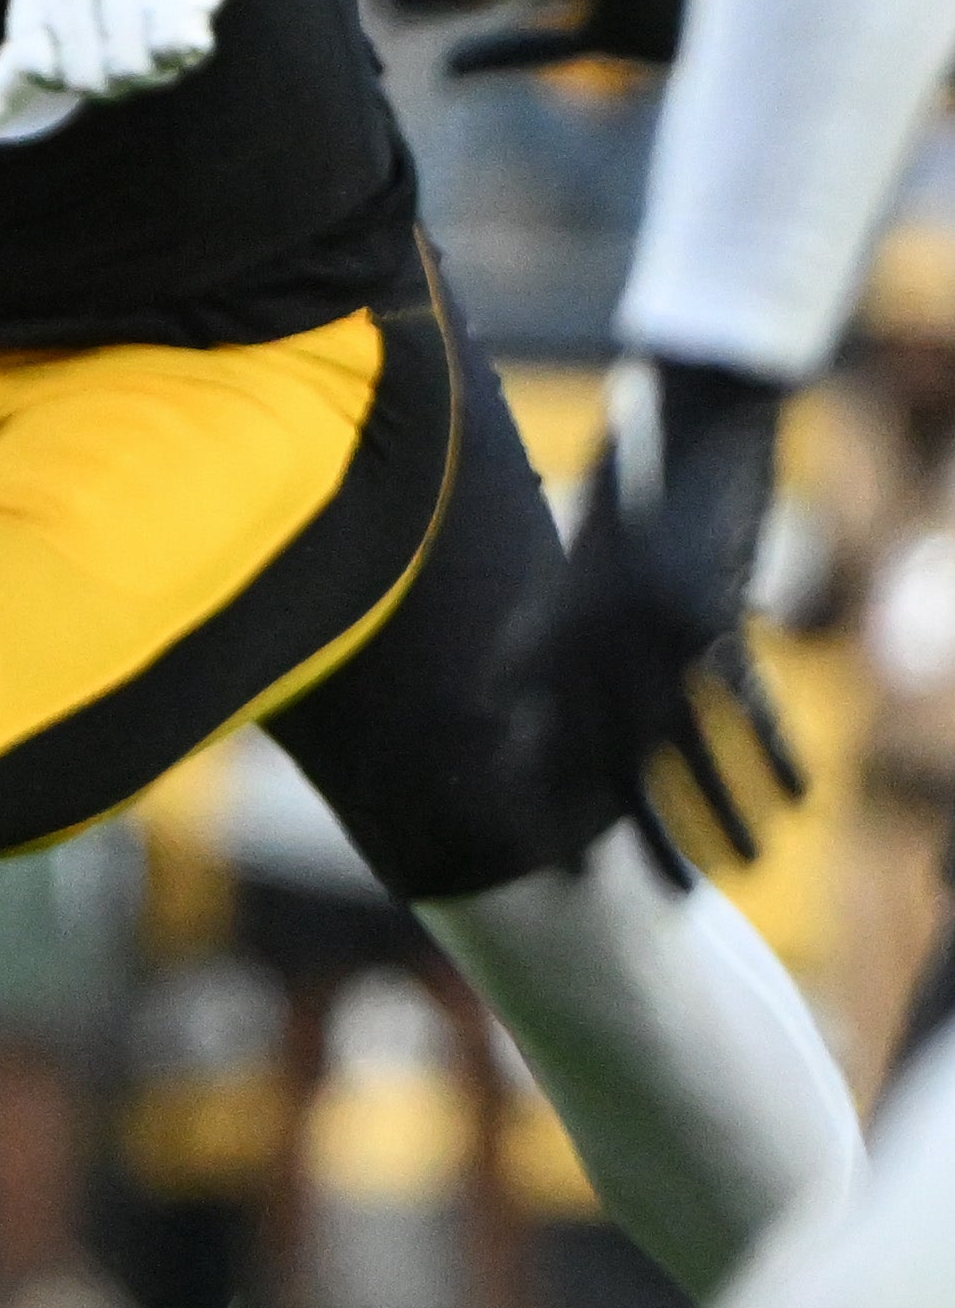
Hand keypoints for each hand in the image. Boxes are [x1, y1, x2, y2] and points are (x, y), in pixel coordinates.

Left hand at [509, 356, 802, 880]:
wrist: (687, 408)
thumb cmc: (628, 472)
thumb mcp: (576, 545)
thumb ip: (548, 617)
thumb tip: (505, 691)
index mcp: (551, 620)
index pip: (542, 733)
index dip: (547, 797)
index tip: (555, 860)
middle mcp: (591, 635)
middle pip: (606, 757)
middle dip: (622, 831)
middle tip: (632, 899)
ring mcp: (654, 631)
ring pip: (681, 746)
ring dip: (716, 813)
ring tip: (742, 871)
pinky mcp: (714, 617)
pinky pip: (747, 702)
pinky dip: (775, 752)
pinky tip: (802, 801)